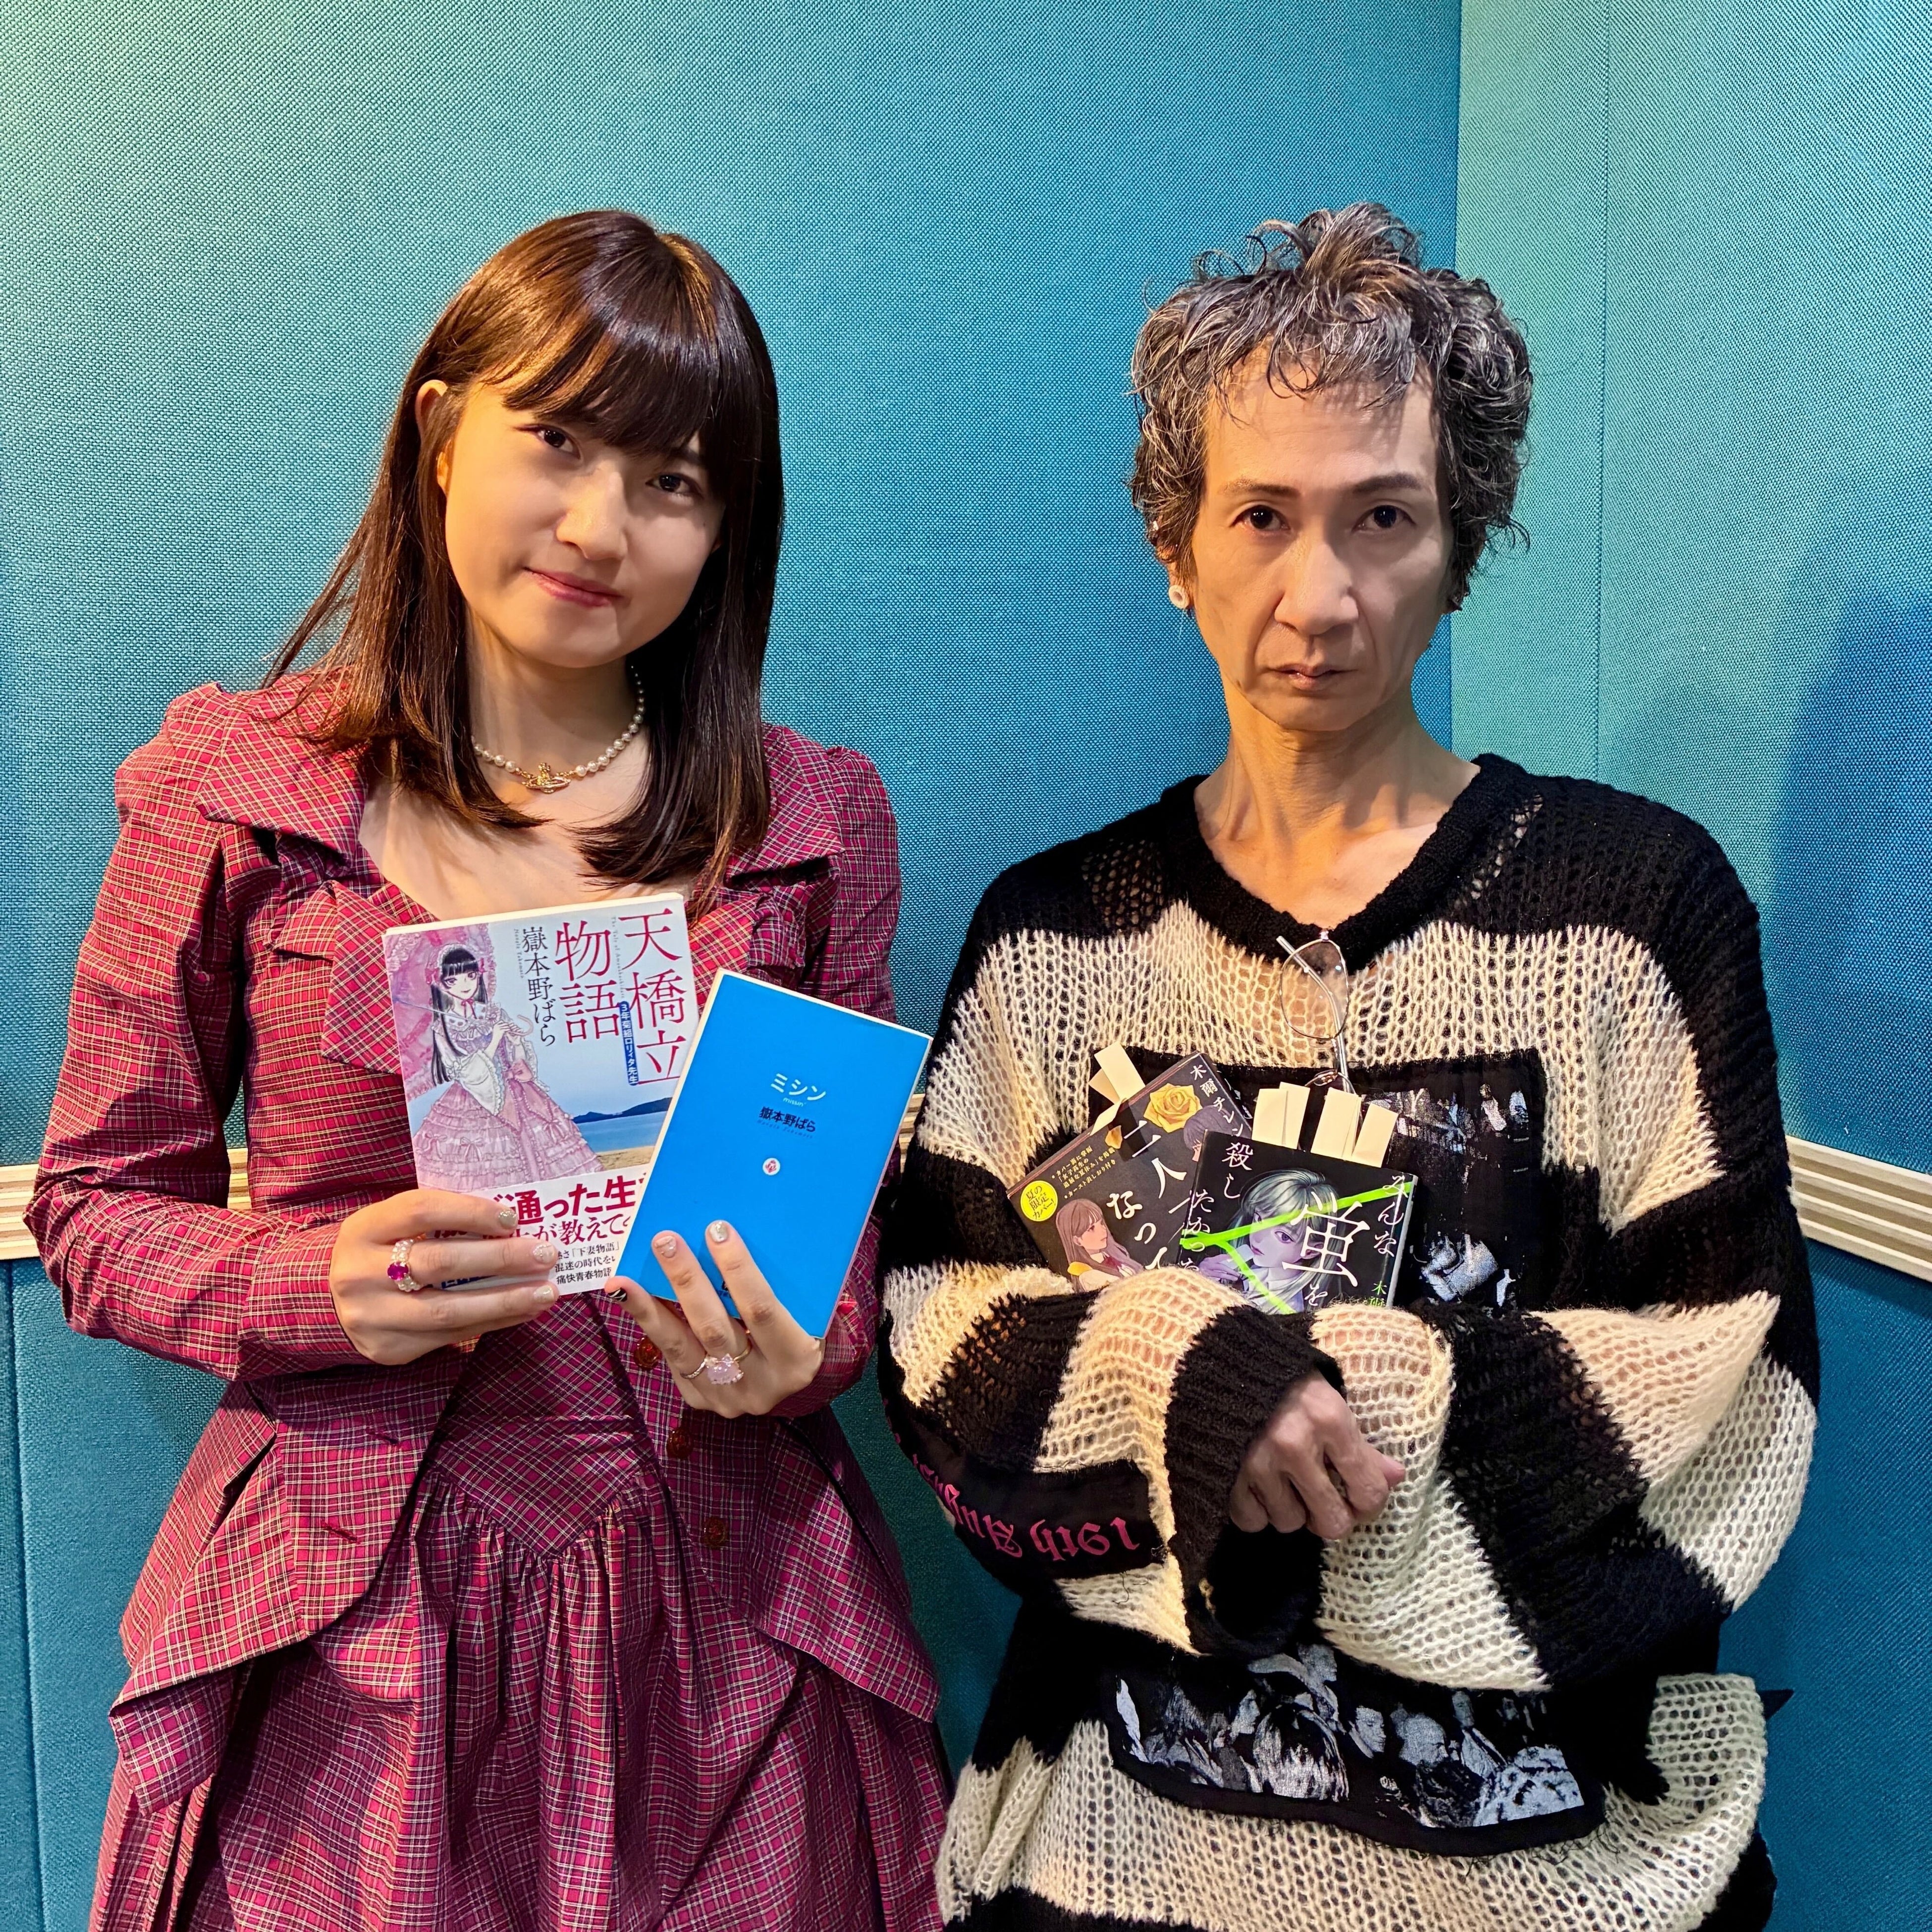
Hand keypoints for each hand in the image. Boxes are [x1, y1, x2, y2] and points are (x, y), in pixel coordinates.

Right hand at [330, 1189, 558, 1365]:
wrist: (328, 1301)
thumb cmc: (382, 1251)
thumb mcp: (394, 1225)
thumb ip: (440, 1220)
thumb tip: (513, 1224)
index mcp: (364, 1229)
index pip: (420, 1210)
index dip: (470, 1212)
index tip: (513, 1217)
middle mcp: (360, 1272)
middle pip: (439, 1262)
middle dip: (500, 1259)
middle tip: (546, 1253)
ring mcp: (372, 1315)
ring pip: (448, 1309)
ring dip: (506, 1300)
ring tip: (547, 1292)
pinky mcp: (389, 1347)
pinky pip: (450, 1336)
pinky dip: (493, 1321)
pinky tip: (524, 1311)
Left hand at [604, 1221, 824, 1416]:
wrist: (789, 1375)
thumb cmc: (801, 1324)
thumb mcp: (808, 1307)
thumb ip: (786, 1281)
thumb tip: (745, 1228)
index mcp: (798, 1358)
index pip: (762, 1310)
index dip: (738, 1270)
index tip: (717, 1229)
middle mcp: (762, 1384)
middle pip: (715, 1327)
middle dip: (687, 1280)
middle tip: (666, 1240)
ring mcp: (728, 1396)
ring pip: (682, 1346)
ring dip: (650, 1307)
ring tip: (624, 1278)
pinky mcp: (700, 1398)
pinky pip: (671, 1356)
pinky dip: (650, 1323)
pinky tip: (631, 1298)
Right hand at [1231, 1372, 1405, 1539]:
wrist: (1220, 1362)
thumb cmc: (1284, 1381)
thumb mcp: (1329, 1401)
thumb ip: (1361, 1444)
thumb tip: (1397, 1477)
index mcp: (1329, 1420)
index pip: (1369, 1491)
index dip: (1369, 1503)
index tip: (1358, 1498)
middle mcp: (1296, 1445)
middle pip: (1332, 1522)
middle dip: (1330, 1515)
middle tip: (1321, 1499)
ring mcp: (1258, 1461)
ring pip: (1289, 1523)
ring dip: (1289, 1508)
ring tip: (1283, 1482)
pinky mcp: (1227, 1473)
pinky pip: (1251, 1520)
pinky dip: (1255, 1509)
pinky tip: (1256, 1484)